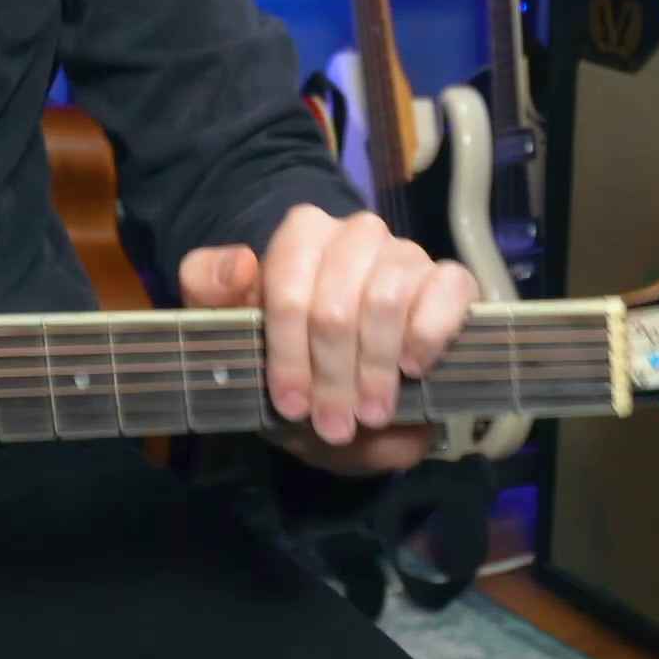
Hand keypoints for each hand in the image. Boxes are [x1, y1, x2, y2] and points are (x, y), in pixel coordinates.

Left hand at [179, 206, 478, 476]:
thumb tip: (242, 264)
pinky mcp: (449, 279)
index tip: (291, 405)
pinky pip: (447, 291)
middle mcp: (356, 234)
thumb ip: (209, 288)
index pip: (288, 287)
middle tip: (332, 425)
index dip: (288, 353)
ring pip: (388, 299)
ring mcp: (406, 254)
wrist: (350, 387)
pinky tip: (414, 367)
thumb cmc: (290, 357)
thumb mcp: (234, 332)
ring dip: (375, 368)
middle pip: (337, 304)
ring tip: (370, 413)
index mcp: (302, 235)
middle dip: (332, 375)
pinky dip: (428, 334)